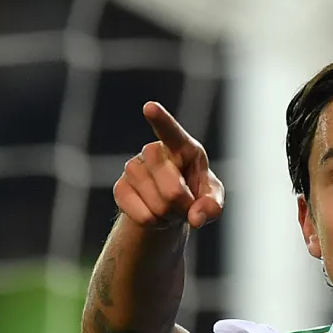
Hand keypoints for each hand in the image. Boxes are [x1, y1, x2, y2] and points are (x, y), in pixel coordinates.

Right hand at [114, 102, 224, 230]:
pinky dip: (155, 224)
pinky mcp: (120, 188)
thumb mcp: (212, 199)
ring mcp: (133, 168)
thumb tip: (196, 217)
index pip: (171, 131)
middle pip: (172, 190)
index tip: (149, 108)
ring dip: (169, 216)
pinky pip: (142, 217)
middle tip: (186, 205)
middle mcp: (153, 151)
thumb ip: (213, 205)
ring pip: (157, 206)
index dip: (161, 120)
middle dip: (184, 207)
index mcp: (181, 146)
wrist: (168, 206)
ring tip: (170, 208)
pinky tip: (155, 215)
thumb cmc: (195, 194)